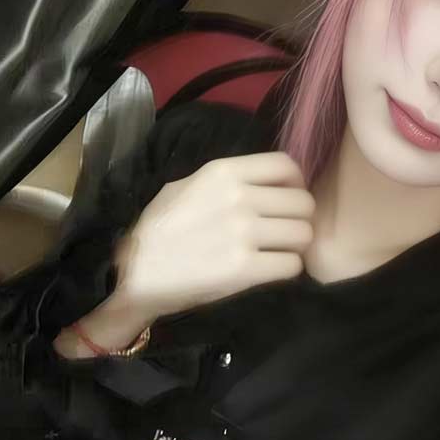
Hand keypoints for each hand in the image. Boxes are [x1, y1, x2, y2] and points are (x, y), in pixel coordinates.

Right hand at [113, 151, 314, 321]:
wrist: (136, 274)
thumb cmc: (159, 229)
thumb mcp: (187, 186)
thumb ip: (226, 181)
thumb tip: (263, 182)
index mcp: (224, 172)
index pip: (286, 165)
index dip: (296, 183)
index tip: (289, 198)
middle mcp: (239, 198)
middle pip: (303, 203)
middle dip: (300, 218)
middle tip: (286, 232)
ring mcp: (244, 233)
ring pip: (303, 234)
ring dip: (297, 246)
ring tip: (280, 251)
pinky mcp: (245, 269)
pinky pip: (292, 265)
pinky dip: (288, 269)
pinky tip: (272, 270)